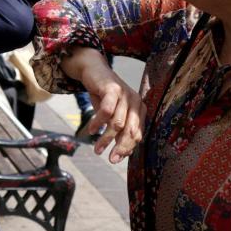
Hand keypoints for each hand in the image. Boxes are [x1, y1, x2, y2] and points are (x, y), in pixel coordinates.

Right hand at [62, 47, 145, 162]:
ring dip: (106, 139)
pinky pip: (106, 111)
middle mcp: (136, 102)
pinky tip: (91, 130)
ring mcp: (125, 95)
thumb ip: (118, 131)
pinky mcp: (113, 89)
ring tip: (97, 149)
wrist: (94, 71)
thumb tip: (122, 154)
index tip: (116, 159)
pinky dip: (98, 123)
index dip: (128, 148)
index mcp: (139, 110)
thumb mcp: (113, 115)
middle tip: (111, 160)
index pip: (137, 134)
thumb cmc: (104, 96)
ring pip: (118, 124)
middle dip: (121, 147)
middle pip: (131, 131)